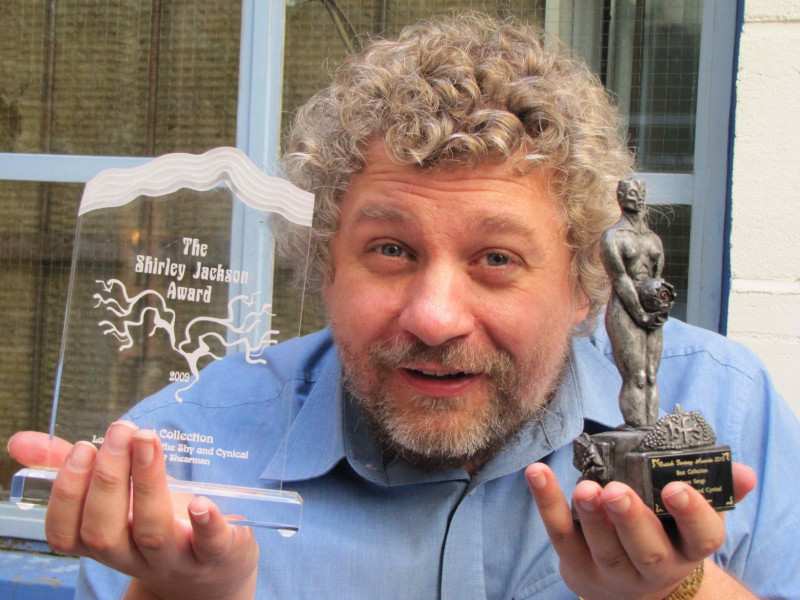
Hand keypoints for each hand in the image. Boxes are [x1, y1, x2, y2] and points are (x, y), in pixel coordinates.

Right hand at [8, 424, 258, 599]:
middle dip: (108, 478)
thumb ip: (73, 469)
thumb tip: (23, 441)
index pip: (66, 534)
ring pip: (152, 531)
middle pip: (105, 531)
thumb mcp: (117, 498)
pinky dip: (206, 523)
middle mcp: (133, 555)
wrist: (213, 570)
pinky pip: (209, 544)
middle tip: (120, 431)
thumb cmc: (159, 521)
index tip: (81, 448)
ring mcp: (175, 557)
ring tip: (147, 440)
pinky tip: (202, 501)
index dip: (67, 494)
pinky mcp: (217, 553)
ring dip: (147, 483)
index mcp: (104, 542)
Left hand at [525, 462, 755, 599]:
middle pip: (646, 549)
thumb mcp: (692, 520)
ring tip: (585, 488)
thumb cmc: (666, 536)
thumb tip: (741, 471)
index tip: (676, 486)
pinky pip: (560, 533)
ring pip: (603, 548)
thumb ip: (716, 492)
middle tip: (617, 491)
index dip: (691, 512)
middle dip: (631, 519)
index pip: (701, 537)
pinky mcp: (576, 562)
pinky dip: (547, 502)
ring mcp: (613, 570)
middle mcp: (654, 566)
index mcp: (688, 549)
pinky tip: (536, 473)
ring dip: (591, 517)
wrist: (634, 586)